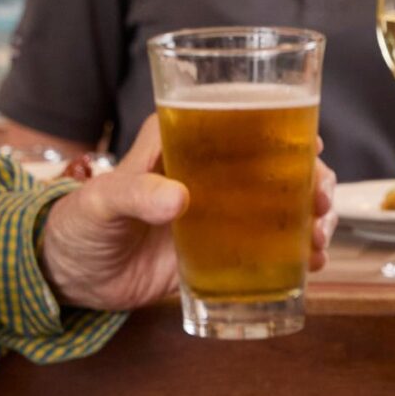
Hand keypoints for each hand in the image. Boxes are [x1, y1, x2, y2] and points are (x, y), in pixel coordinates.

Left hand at [37, 118, 337, 311]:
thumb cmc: (79, 224)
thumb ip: (136, 193)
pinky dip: (298, 253)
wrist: (72, 278)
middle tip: (322, 200)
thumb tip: (180, 198)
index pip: (238, 118)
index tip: (313, 141)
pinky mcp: (222, 250)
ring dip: (311, 215)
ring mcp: (220, 211)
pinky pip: (269, 247)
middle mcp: (210, 172)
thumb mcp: (101, 202)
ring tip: (321, 238)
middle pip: (275, 161)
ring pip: (281, 202)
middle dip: (311, 176)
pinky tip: (314, 264)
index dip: (282, 122)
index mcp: (181, 142)